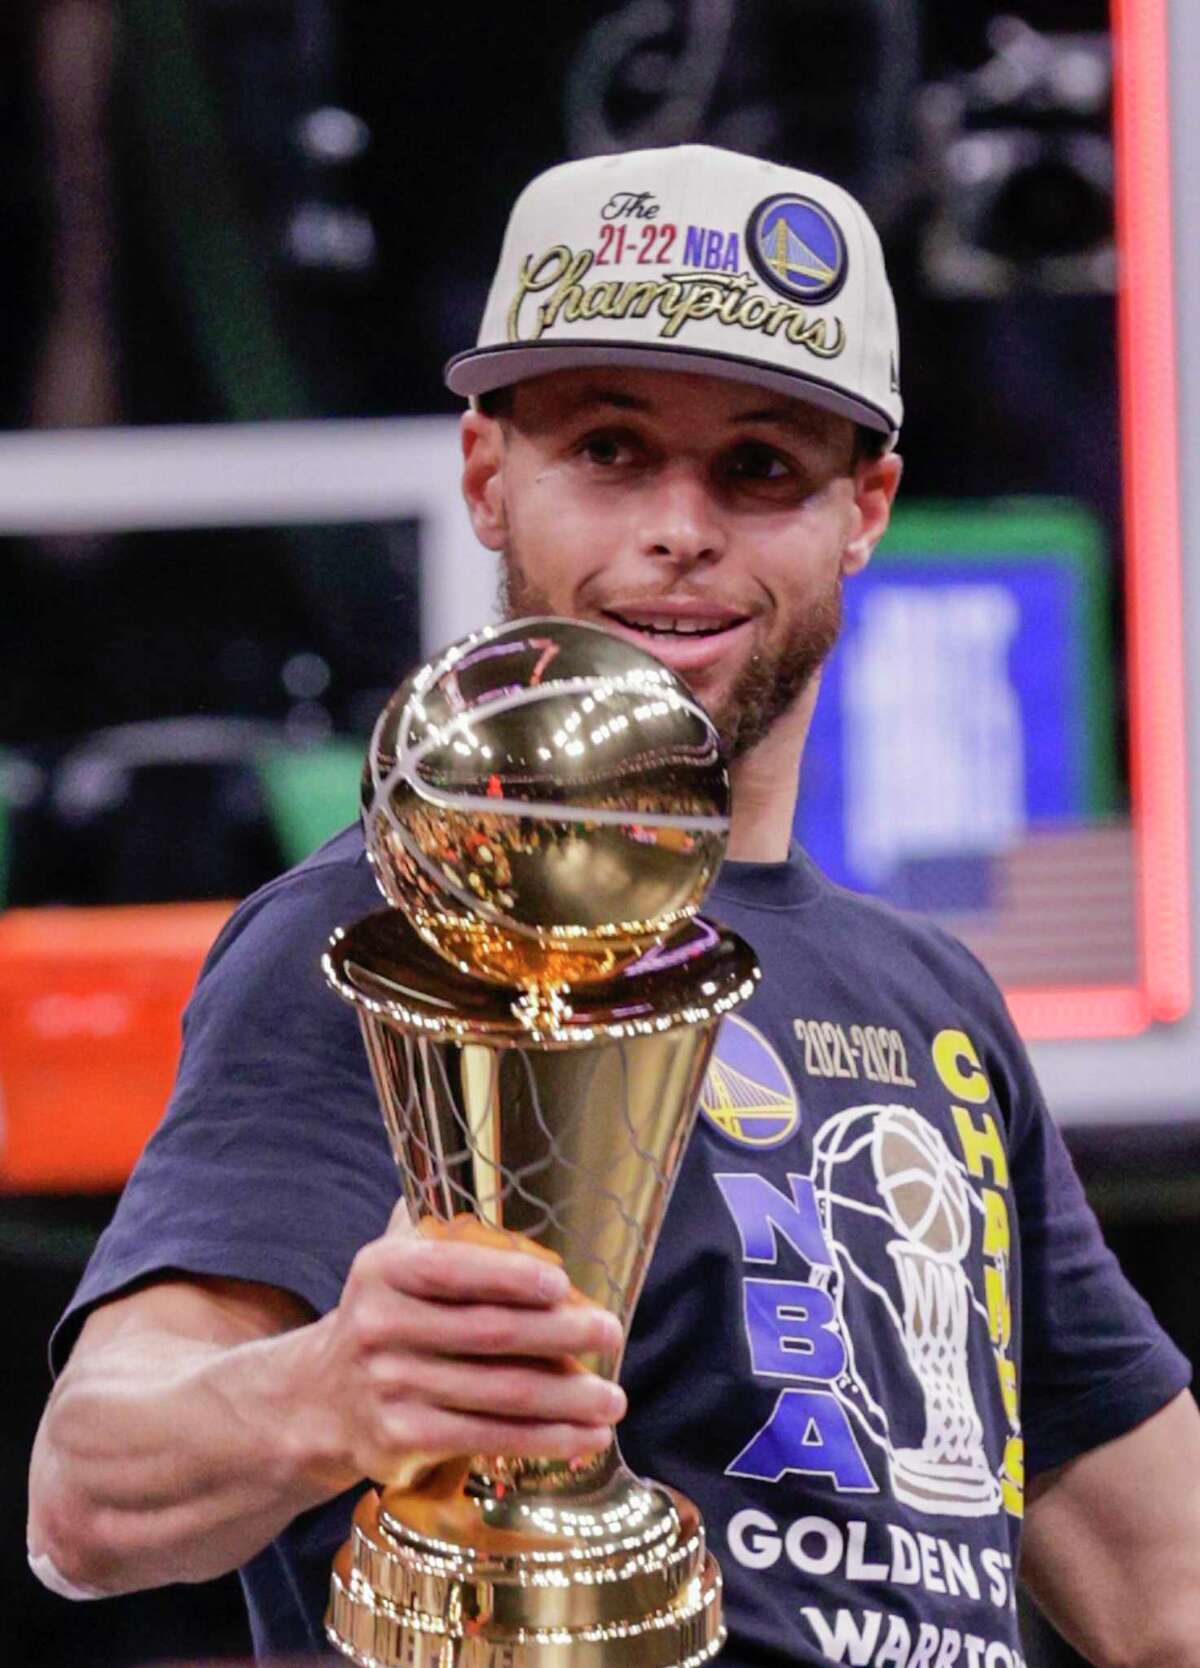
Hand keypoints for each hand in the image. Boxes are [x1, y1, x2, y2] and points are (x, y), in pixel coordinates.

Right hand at [290, 1204, 627, 1486]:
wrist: (322, 1399)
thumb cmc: (388, 1317)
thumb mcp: (395, 1263)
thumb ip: (441, 1227)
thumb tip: (504, 1190)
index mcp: (384, 1270)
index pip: (452, 1269)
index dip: (510, 1276)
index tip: (562, 1282)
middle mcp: (380, 1326)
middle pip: (490, 1333)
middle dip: (562, 1334)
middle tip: (611, 1333)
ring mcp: (390, 1386)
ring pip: (500, 1393)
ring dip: (567, 1398)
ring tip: (614, 1398)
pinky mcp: (402, 1439)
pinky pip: (489, 1436)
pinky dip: (544, 1438)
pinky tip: (584, 1437)